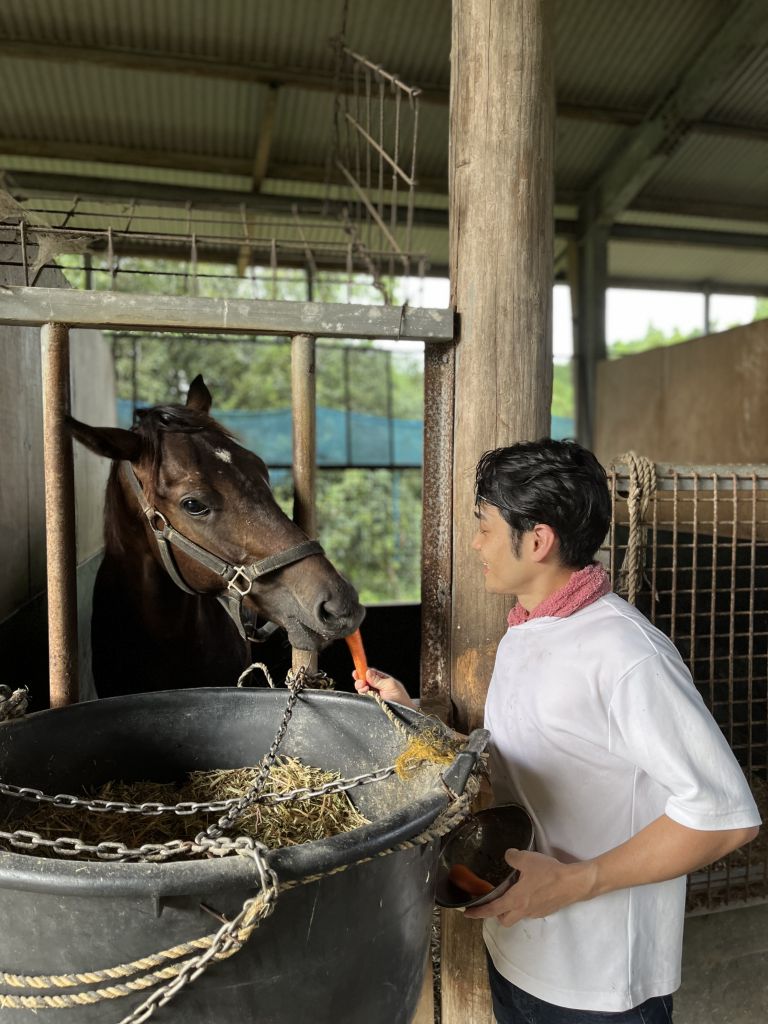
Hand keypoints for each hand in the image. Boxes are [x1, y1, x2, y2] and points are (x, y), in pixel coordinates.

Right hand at [353, 667, 414, 707]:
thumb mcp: (390, 685)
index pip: (370, 672)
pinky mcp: (371, 701)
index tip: (357, 672)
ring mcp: (372, 694)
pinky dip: (362, 693)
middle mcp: (376, 685)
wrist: (402, 712)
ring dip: (360, 686)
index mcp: (381, 678)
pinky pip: (363, 696)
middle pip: (363, 680)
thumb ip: (377, 679)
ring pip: (361, 688)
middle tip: (361, 682)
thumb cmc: (400, 697)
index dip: (362, 671)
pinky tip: (365, 692)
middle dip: (360, 680)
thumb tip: (367, 671)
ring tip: (365, 688)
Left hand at [463, 849, 592, 926]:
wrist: (574, 883)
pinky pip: (530, 911)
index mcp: (515, 900)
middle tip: (493, 902)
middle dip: (496, 915)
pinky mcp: (546, 911)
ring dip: (512, 909)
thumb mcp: (527, 859)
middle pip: (504, 920)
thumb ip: (513, 857)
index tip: (467, 914)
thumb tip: (508, 856)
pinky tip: (530, 891)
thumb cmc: (548, 873)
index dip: (478, 912)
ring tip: (513, 892)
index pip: (492, 910)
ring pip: (518, 916)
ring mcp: (536, 913)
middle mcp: (524, 911)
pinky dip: (525, 905)